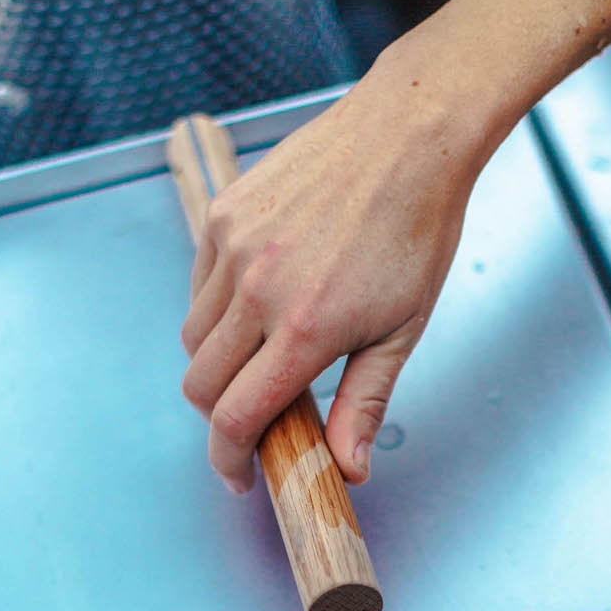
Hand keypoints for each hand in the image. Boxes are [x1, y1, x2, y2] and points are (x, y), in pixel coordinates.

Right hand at [180, 52, 477, 491]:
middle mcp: (258, 291)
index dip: (228, 459)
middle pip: (200, 385)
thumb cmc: (416, 231)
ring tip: (263, 356)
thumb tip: (347, 468)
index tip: (240, 475)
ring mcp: (234, 248)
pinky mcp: (225, 215)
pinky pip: (199, 284)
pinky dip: (216, 309)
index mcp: (305, 330)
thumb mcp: (402, 329)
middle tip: (253, 420)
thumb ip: (365, 402)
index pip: (235, 418)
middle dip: (219, 417)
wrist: (409, 135)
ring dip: (217, 363)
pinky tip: (258, 303)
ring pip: (194, 337)